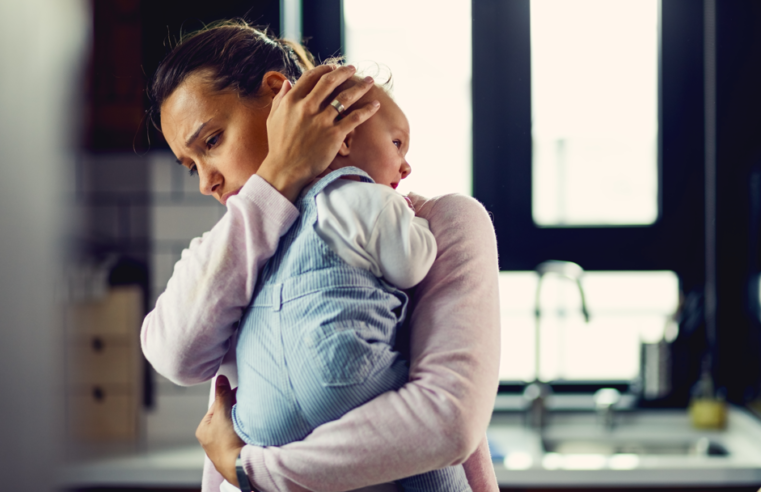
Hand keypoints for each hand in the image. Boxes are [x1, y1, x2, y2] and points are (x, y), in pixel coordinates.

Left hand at [196, 375, 245, 486]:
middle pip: (227, 414)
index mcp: (204, 429)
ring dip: (243, 418)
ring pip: (235, 423)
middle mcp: (212, 438)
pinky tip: (252, 426)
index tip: (239, 393)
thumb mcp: (222, 414)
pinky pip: (242, 432)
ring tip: (249, 416)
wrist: (241, 466)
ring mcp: (225, 444)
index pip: (217, 405)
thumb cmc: (227, 444)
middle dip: (236, 408)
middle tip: (245, 404)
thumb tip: (219, 378)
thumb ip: (222, 395)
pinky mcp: (237, 449)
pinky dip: (247, 428)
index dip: (228, 397)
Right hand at [257, 65, 379, 201]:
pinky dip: (367, 110)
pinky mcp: (334, 134)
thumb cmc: (279, 146)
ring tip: (369, 81)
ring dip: (360, 86)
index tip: (333, 67)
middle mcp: (307, 107)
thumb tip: (287, 82)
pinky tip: (375, 105)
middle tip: (353, 69)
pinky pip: (354, 118)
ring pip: (345, 97)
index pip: (311, 77)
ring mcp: (322, 120)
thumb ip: (280, 99)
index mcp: (292, 101)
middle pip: (330, 81)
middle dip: (344, 72)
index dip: (324, 69)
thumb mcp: (273, 119)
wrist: (285, 170)